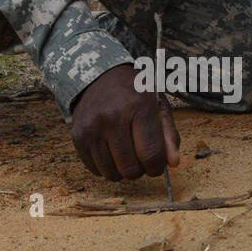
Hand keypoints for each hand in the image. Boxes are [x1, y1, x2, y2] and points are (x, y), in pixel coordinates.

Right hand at [70, 63, 180, 179]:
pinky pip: (95, 169)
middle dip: (140, 170)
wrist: (99, 77)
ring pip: (112, 173)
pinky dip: (106, 167)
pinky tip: (111, 152)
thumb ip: (169, 135)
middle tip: (140, 158)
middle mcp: (113, 117)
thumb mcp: (158, 105)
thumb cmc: (134, 93)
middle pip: (130, 168)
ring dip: (122, 170)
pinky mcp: (78, 136)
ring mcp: (92, 127)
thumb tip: (173, 163)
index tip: (157, 165)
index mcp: (139, 106)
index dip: (157, 167)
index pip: (151, 154)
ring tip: (126, 154)